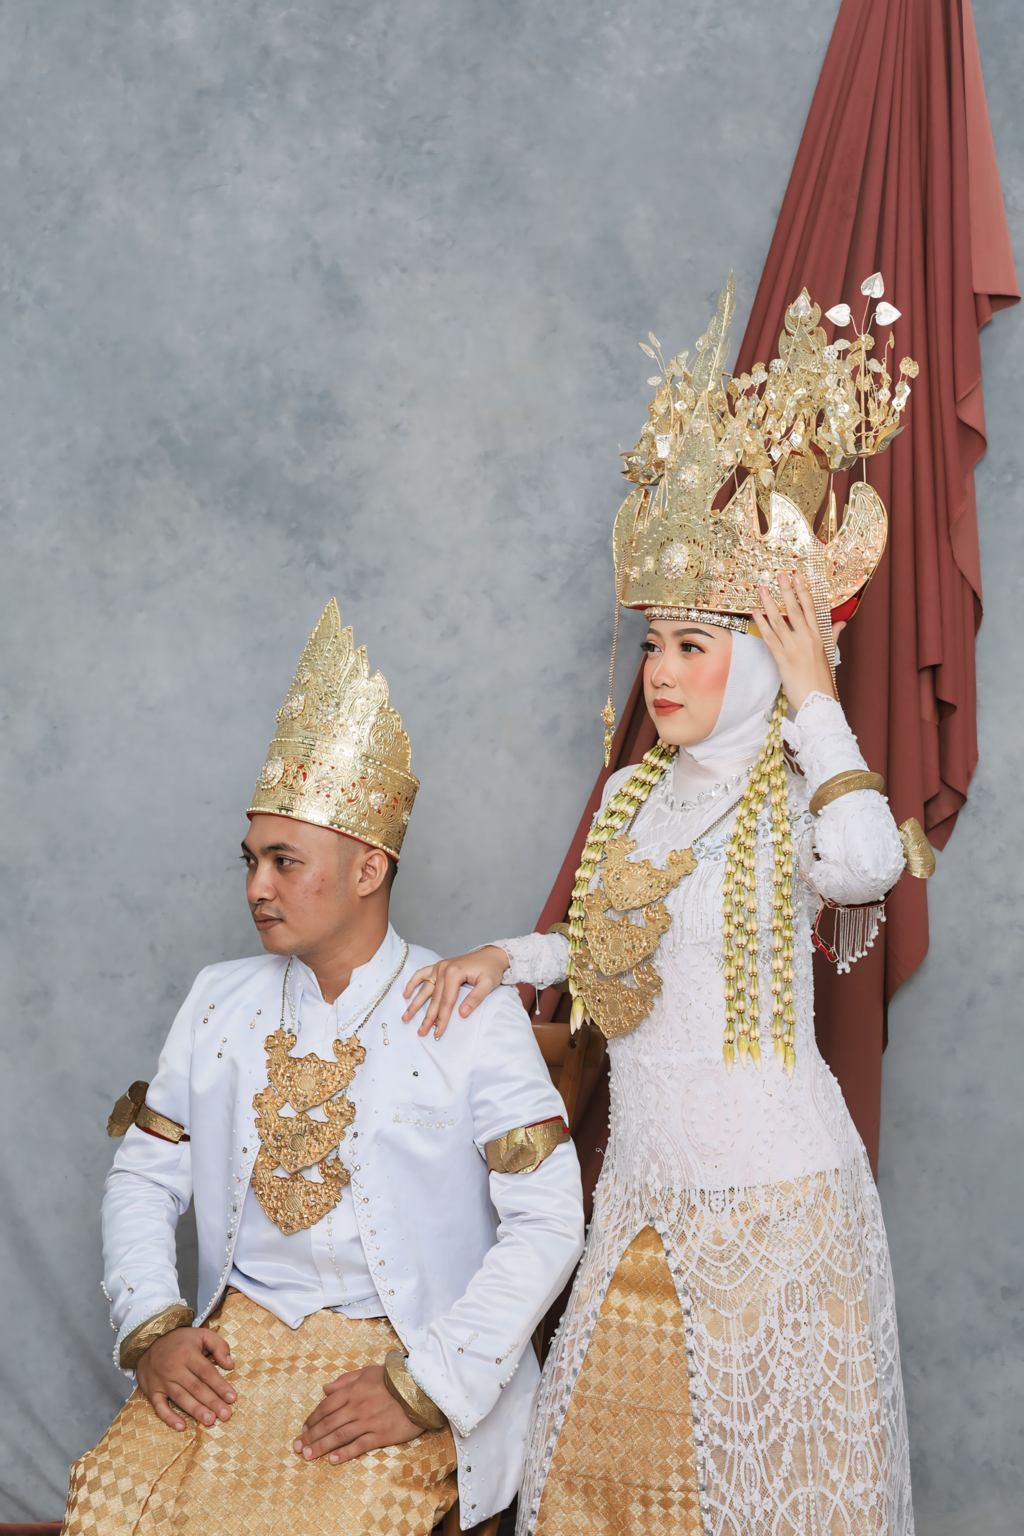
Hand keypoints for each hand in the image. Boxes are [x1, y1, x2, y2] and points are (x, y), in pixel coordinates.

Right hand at [136, 1326, 235, 1431]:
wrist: (148, 1343)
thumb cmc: (181, 1341)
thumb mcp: (202, 1334)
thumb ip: (219, 1345)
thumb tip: (230, 1365)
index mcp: (188, 1353)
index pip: (206, 1372)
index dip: (220, 1385)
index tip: (232, 1398)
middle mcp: (174, 1368)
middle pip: (196, 1387)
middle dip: (212, 1402)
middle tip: (225, 1415)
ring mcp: (162, 1381)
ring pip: (181, 1398)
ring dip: (195, 1410)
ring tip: (210, 1420)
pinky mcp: (152, 1391)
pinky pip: (159, 1407)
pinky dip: (169, 1418)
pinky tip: (181, 1427)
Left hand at [293, 1364, 420, 1463]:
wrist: (419, 1388)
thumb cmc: (393, 1378)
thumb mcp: (367, 1371)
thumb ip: (345, 1380)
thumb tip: (325, 1389)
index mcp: (353, 1390)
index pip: (326, 1406)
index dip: (313, 1418)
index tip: (303, 1429)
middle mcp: (357, 1406)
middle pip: (329, 1423)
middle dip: (311, 1436)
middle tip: (298, 1448)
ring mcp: (368, 1421)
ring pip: (340, 1436)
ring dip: (322, 1446)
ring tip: (309, 1456)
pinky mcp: (381, 1435)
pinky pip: (359, 1445)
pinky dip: (345, 1453)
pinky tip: (333, 1460)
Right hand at [401, 946, 509, 1038]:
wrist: (492, 955)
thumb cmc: (491, 969)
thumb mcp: (488, 984)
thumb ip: (475, 998)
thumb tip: (462, 1014)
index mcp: (455, 973)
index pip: (446, 1002)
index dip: (442, 1019)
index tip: (438, 1033)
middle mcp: (444, 969)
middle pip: (434, 999)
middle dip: (427, 1017)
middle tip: (421, 1032)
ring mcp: (439, 967)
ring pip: (424, 989)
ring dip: (414, 1004)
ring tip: (406, 1017)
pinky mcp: (438, 966)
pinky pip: (421, 974)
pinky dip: (413, 983)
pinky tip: (406, 994)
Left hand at [756, 573, 845, 712]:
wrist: (818, 701)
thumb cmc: (822, 680)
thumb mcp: (829, 654)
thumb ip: (833, 635)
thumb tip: (841, 623)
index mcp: (819, 637)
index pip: (810, 609)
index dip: (804, 592)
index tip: (798, 577)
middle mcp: (806, 639)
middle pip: (794, 610)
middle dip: (787, 591)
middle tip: (780, 574)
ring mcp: (793, 648)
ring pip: (779, 621)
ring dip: (769, 603)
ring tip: (762, 589)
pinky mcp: (782, 658)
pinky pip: (769, 637)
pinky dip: (761, 624)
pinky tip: (755, 613)